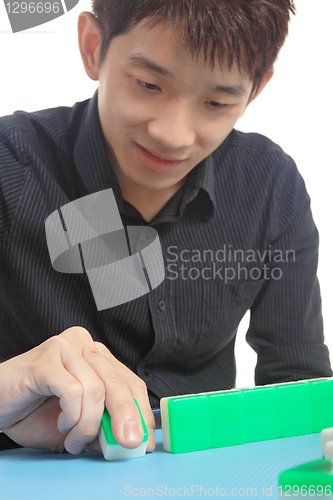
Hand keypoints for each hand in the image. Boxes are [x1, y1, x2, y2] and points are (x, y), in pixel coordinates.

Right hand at [0, 327, 154, 454]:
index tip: (144, 439)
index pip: (129, 381)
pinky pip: (73, 391)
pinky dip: (71, 416)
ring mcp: (65, 348)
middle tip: (128, 444)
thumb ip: (101, 428)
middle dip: (127, 418)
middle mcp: (84, 345)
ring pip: (96, 390)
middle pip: (117, 382)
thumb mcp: (76, 425)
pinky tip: (62, 425)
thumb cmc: (32, 411)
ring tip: (74, 442)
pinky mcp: (47, 359)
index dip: (141, 411)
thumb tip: (131, 441)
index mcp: (96, 356)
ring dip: (87, 425)